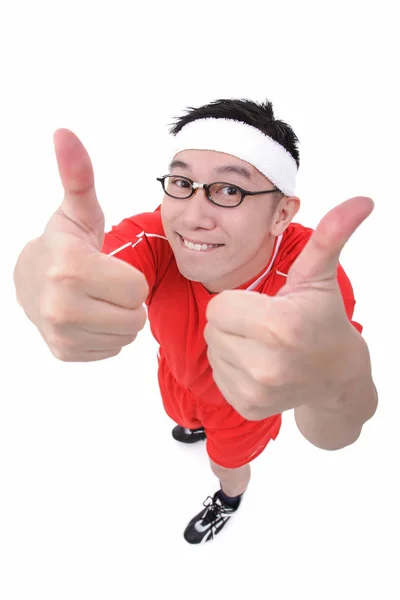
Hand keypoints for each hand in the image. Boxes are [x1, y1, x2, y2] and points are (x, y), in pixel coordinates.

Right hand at [13, 129, 148, 361]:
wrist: (30, 279)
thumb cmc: (64, 242)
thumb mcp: (77, 210)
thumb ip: (79, 175)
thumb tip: (65, 133)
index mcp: (72, 268)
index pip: (137, 289)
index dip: (130, 277)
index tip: (108, 265)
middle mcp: (62, 306)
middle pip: (134, 317)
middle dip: (126, 300)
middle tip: (104, 284)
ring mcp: (61, 333)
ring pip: (125, 336)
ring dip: (118, 318)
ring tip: (96, 298)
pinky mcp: (64, 351)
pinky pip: (111, 349)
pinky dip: (105, 335)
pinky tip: (87, 315)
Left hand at [204, 196, 373, 419]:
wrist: (336, 374)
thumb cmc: (322, 319)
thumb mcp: (319, 277)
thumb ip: (330, 236)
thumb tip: (361, 201)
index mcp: (279, 327)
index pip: (218, 306)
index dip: (238, 302)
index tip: (265, 308)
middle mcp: (266, 365)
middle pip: (213, 328)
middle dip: (234, 321)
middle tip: (265, 326)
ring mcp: (257, 391)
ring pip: (214, 350)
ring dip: (231, 344)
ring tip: (264, 345)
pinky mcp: (248, 407)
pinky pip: (218, 374)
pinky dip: (233, 367)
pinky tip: (260, 365)